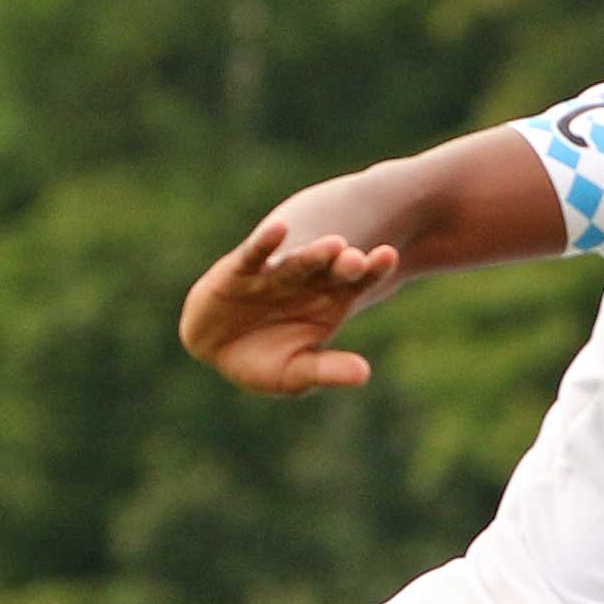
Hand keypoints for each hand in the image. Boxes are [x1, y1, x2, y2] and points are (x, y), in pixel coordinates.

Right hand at [179, 215, 399, 393]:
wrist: (215, 348)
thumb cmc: (262, 360)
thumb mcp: (296, 373)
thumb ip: (328, 370)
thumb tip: (364, 374)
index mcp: (327, 300)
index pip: (356, 282)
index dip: (372, 270)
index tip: (388, 257)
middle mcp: (305, 281)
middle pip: (331, 269)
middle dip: (346, 263)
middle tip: (361, 258)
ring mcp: (274, 273)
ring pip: (298, 262)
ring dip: (314, 254)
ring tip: (333, 246)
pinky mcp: (241, 270)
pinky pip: (255, 254)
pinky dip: (266, 243)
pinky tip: (279, 230)